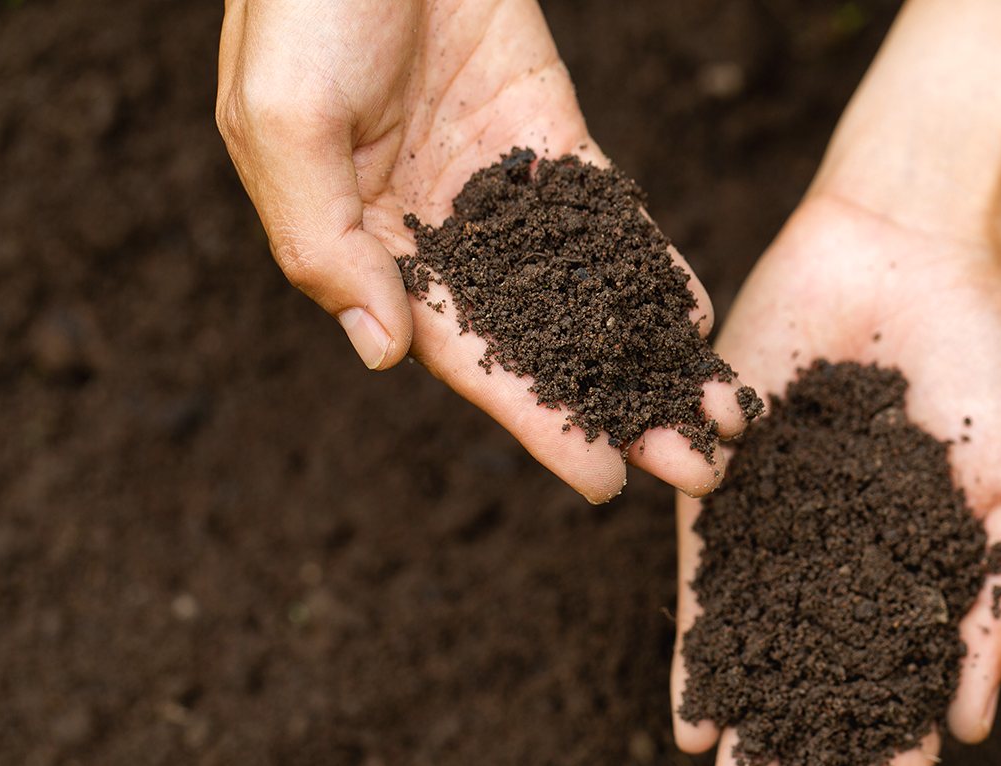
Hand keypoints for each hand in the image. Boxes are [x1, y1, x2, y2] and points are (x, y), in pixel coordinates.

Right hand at [217, 0, 751, 501]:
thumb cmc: (303, 2)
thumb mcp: (283, 121)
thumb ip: (325, 245)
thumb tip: (382, 356)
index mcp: (371, 253)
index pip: (465, 359)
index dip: (534, 421)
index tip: (601, 482)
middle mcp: (442, 238)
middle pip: (541, 345)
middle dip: (616, 409)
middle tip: (694, 472)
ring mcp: (501, 191)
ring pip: (583, 293)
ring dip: (647, 357)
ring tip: (717, 417)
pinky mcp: (550, 140)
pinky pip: (606, 216)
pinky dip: (648, 267)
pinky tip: (693, 320)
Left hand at [670, 192, 1000, 765]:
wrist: (916, 254)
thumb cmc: (995, 367)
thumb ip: (998, 608)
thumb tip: (966, 728)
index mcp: (924, 597)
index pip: (898, 723)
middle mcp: (846, 586)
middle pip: (818, 719)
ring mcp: (784, 544)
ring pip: (759, 676)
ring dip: (745, 760)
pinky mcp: (725, 494)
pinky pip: (708, 592)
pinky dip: (701, 660)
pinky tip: (697, 727)